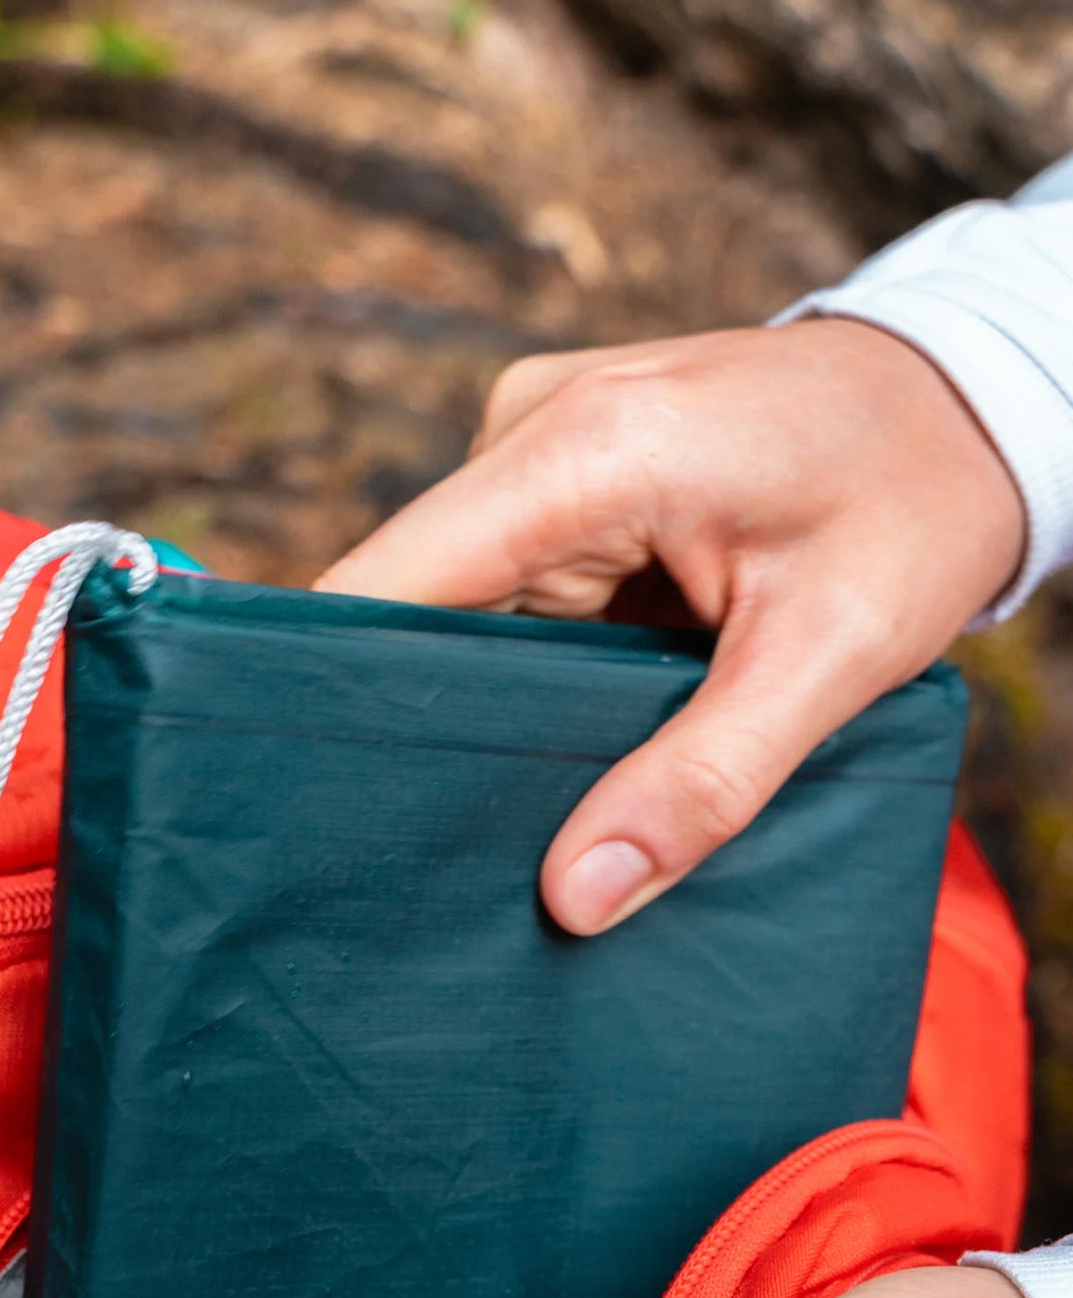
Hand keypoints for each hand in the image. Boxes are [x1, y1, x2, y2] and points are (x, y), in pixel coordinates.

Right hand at [314, 320, 1025, 933]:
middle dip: (429, 720)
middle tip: (451, 848)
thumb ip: (705, 782)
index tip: (322, 808)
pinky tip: (579, 722)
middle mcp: (536, 426)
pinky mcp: (562, 466)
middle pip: (410, 605)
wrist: (975, 400)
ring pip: (458, 605)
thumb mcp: (834, 655)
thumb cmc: (917, 501)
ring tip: (536, 789)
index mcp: (585, 451)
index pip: (385, 586)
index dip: (341, 699)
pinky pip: (506, 583)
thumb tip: (577, 897)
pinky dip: (532, 660)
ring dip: (490, 697)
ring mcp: (543, 439)